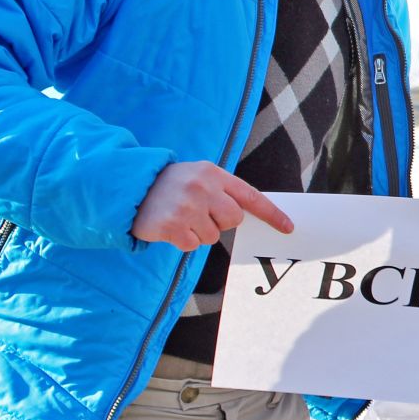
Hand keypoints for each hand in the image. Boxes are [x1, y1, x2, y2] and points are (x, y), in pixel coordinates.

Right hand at [130, 161, 293, 251]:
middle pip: (234, 220)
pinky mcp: (172, 226)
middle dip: (221, 222)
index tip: (288, 228)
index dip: (272, 214)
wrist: (130, 186)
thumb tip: (248, 216)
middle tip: (200, 213)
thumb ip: (223, 191)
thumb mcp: (199, 176)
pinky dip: (183, 240)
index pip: (250, 196)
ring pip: (212, 236)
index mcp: (213, 174)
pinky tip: (170, 226)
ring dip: (198, 232)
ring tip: (181, 216)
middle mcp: (202, 188)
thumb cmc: (171, 184)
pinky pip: (192, 245)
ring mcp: (187, 207)